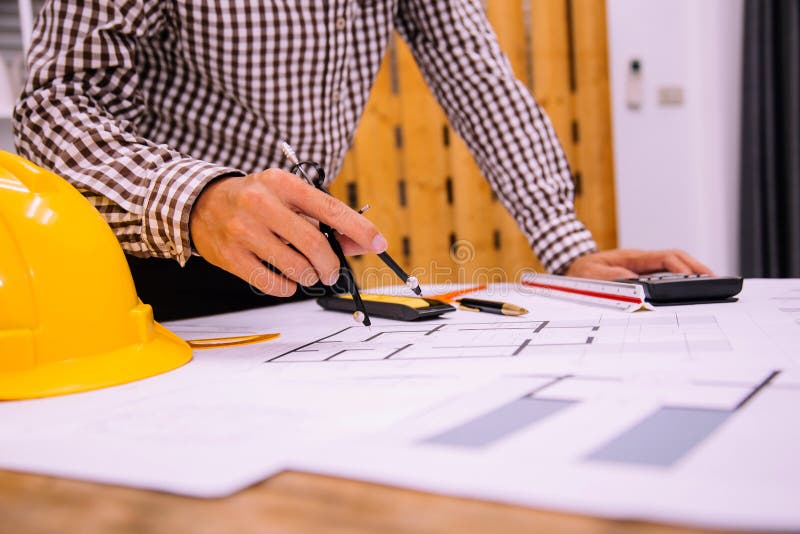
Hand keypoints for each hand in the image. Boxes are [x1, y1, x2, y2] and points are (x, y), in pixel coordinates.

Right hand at [189, 169, 387, 295]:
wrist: (200, 203)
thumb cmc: (255, 199)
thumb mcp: (289, 197)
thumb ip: (324, 218)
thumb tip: (360, 243)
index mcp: (282, 183)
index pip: (330, 208)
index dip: (360, 229)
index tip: (379, 243)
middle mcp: (262, 204)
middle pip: (315, 244)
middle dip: (331, 265)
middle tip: (332, 271)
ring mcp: (244, 231)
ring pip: (296, 268)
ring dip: (310, 277)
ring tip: (306, 272)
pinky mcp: (230, 256)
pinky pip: (273, 284)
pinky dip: (288, 287)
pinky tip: (284, 278)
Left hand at [564, 249, 713, 279]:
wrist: (571, 271)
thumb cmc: (581, 273)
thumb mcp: (592, 275)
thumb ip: (613, 277)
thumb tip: (638, 282)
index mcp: (631, 257)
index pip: (663, 258)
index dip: (679, 268)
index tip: (690, 278)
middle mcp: (641, 260)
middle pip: (675, 258)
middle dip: (695, 267)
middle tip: (715, 279)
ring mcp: (643, 266)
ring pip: (674, 264)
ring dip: (693, 271)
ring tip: (712, 281)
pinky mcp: (643, 274)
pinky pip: (667, 273)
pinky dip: (683, 276)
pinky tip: (693, 284)